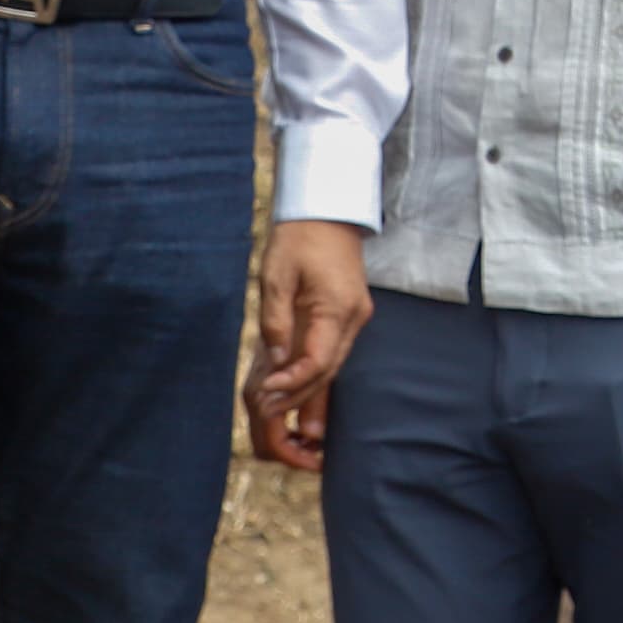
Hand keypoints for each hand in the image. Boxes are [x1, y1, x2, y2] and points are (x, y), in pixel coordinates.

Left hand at [245, 220, 372, 472]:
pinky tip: (293, 382)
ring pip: (334, 365)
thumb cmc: (298, 238)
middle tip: (267, 412)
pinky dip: (314, 370)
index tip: (266, 392)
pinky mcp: (350, 314)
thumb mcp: (276, 276)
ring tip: (277, 404)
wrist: (328, 210)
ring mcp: (356, 317)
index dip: (292, 383)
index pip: (319, 361)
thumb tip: (275, 362)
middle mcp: (354, 318)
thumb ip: (275, 321)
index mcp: (338, 308)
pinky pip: (334, 351)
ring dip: (307, 388)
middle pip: (329, 371)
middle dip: (299, 396)